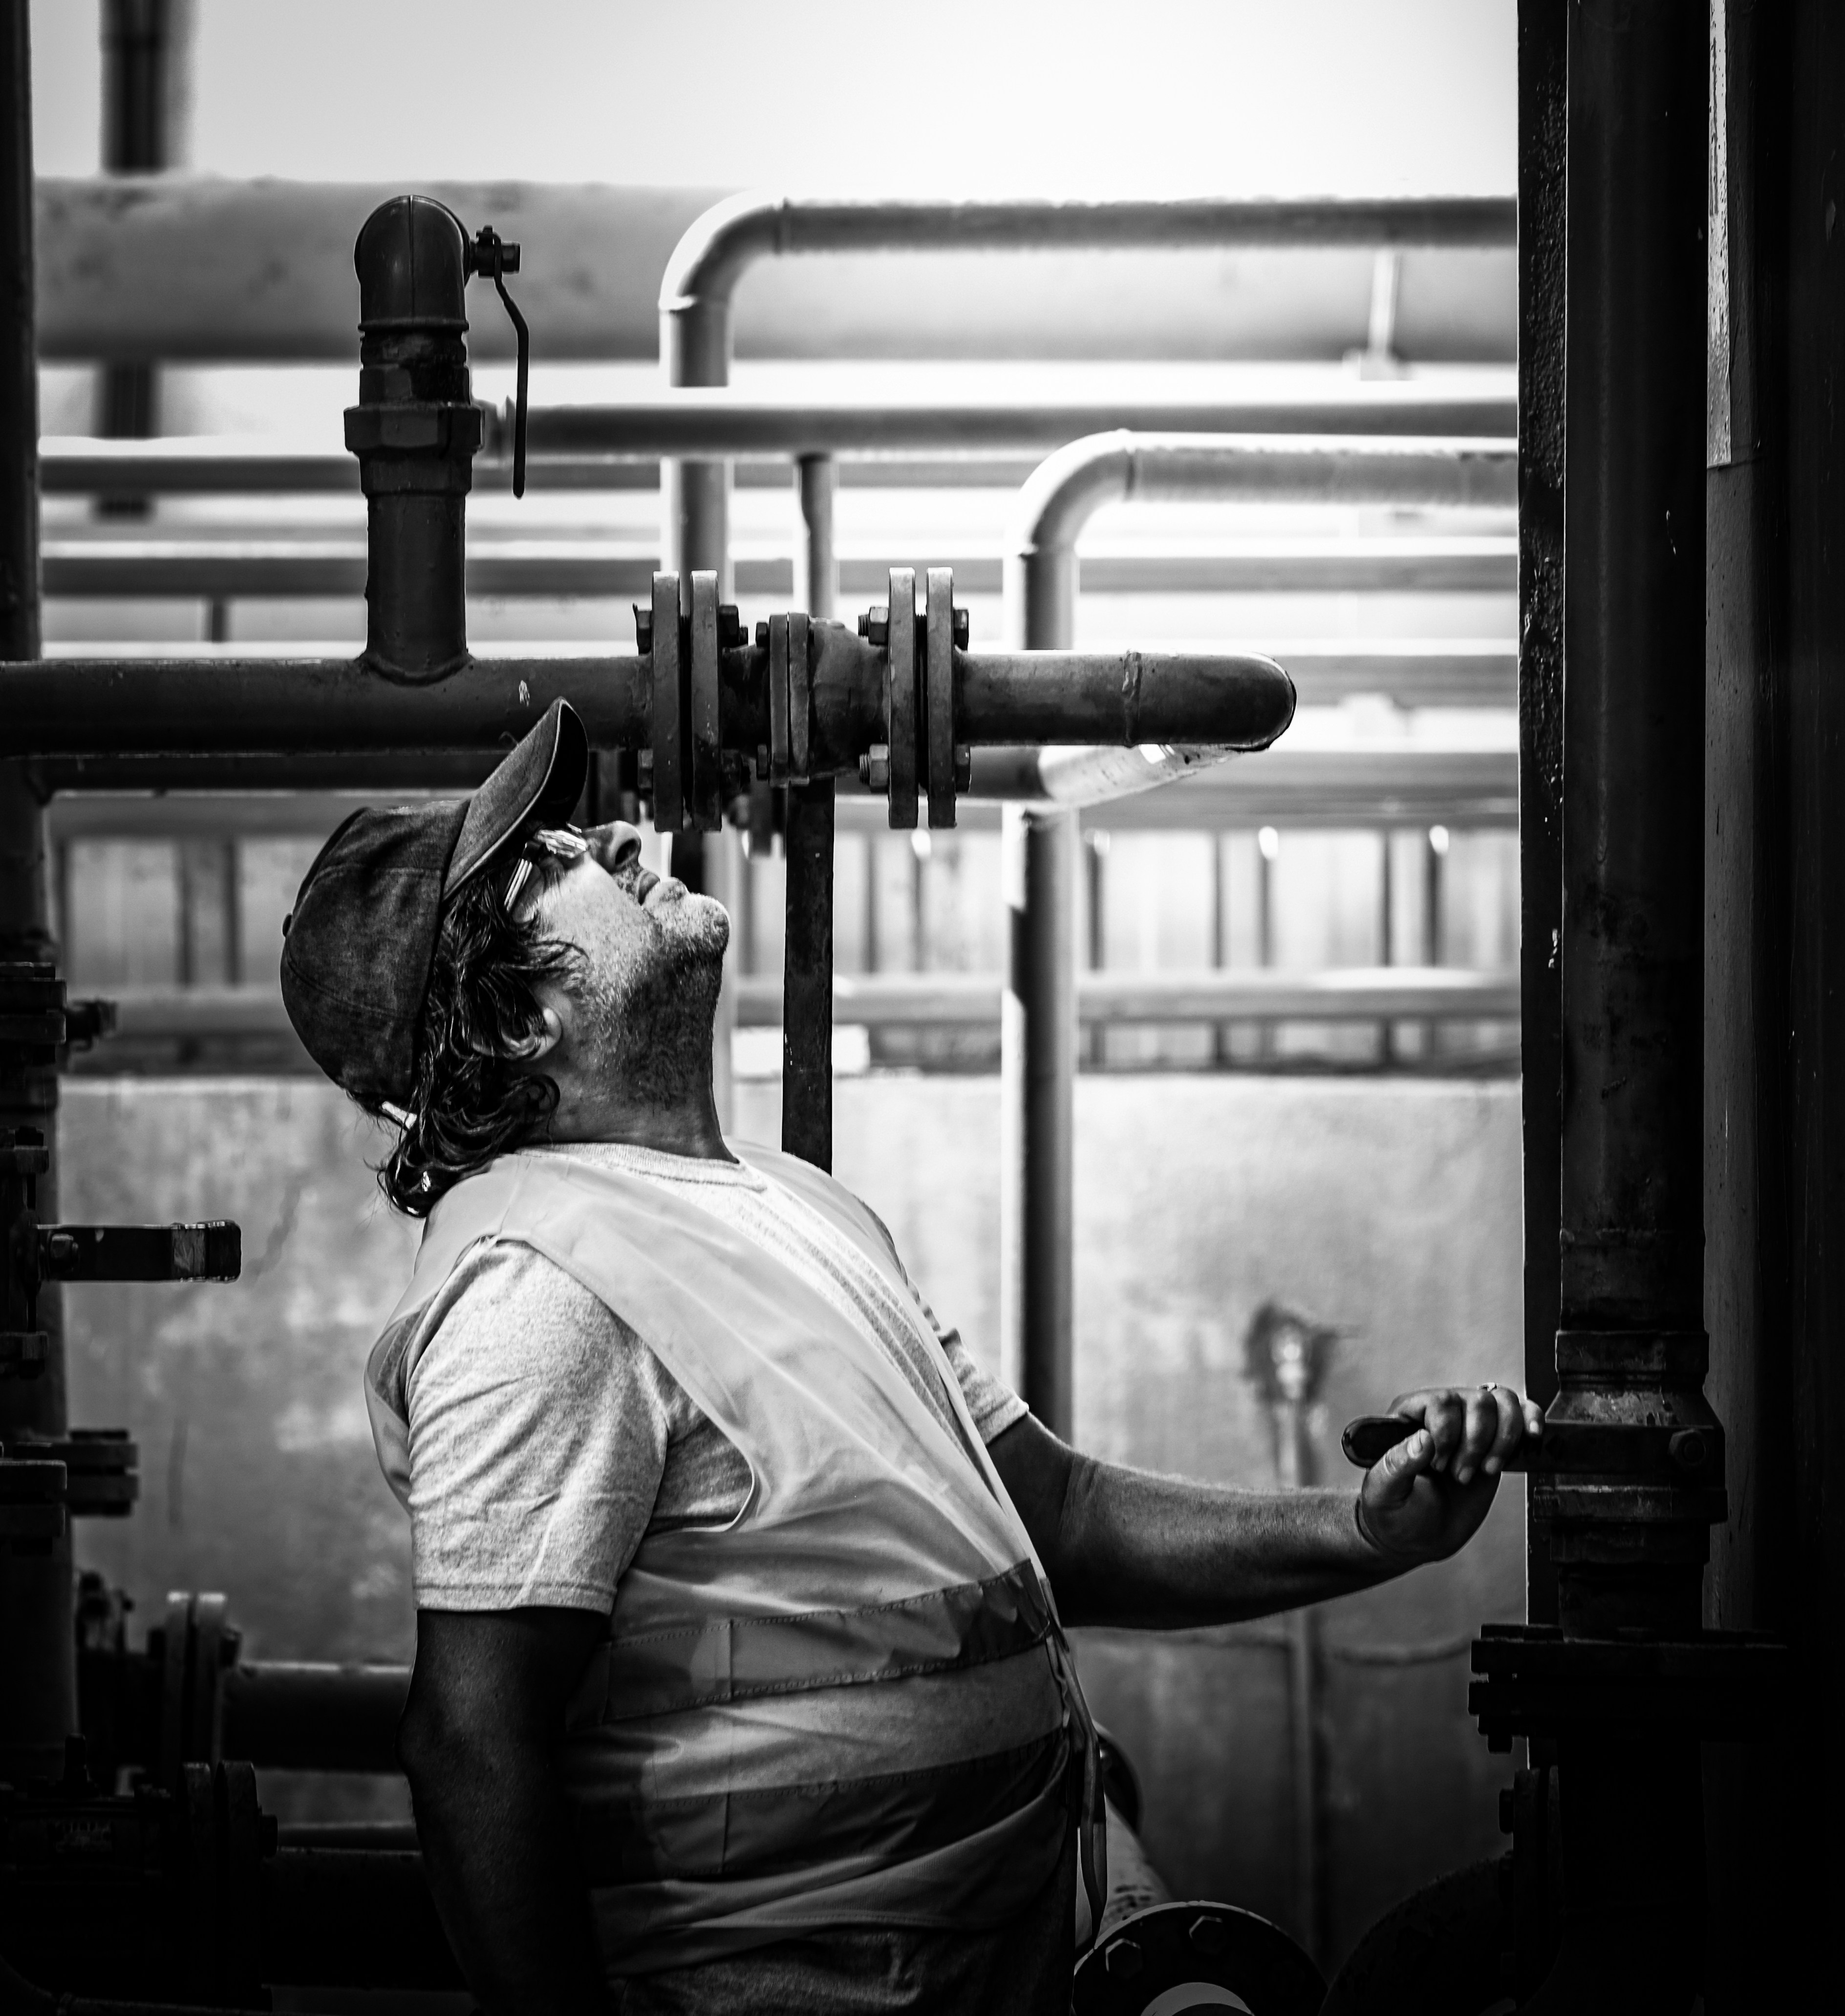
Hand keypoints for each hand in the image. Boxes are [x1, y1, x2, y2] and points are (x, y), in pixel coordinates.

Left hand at [1355, 1384, 1541, 1565]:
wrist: (1418, 1536)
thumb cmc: (1393, 1510)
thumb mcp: (1384, 1491)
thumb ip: (1398, 1464)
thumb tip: (1423, 1440)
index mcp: (1409, 1416)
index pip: (1442, 1402)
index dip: (1448, 1434)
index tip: (1439, 1466)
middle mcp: (1442, 1413)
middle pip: (1477, 1401)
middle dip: (1476, 1443)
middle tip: (1460, 1476)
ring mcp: (1471, 1425)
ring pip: (1502, 1402)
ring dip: (1502, 1439)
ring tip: (1486, 1470)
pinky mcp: (1495, 1442)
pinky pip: (1520, 1414)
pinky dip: (1531, 1419)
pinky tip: (1532, 1436)